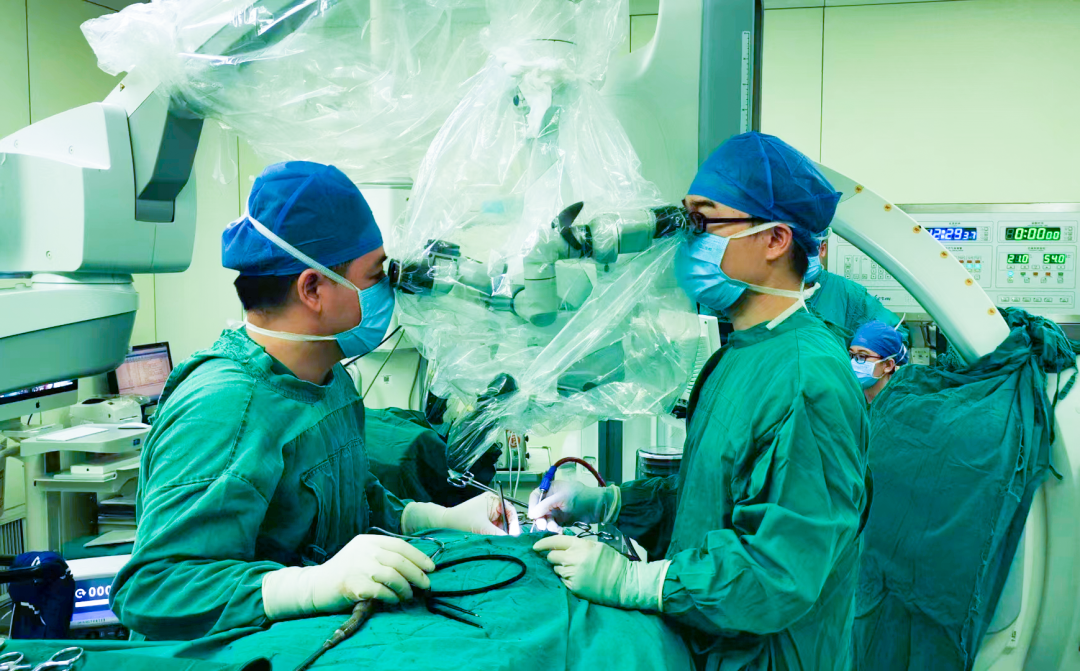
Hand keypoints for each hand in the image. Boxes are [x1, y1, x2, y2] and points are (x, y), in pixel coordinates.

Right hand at [262, 535, 435, 619]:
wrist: (316, 586)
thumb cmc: (345, 572)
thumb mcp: (363, 555)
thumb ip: (383, 556)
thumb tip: (416, 565)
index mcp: (368, 540)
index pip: (400, 545)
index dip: (418, 556)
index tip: (431, 568)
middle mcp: (364, 550)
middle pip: (399, 561)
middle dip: (417, 574)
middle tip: (426, 585)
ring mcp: (357, 566)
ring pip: (392, 576)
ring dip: (405, 588)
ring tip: (408, 596)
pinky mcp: (353, 584)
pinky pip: (380, 591)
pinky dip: (391, 597)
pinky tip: (394, 601)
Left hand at [442, 492, 520, 535]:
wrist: (445, 523)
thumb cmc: (461, 519)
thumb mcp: (481, 526)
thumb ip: (497, 533)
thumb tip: (510, 540)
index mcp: (493, 500)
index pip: (510, 510)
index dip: (514, 523)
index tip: (515, 535)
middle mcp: (493, 505)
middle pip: (507, 519)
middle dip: (508, 530)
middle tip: (509, 542)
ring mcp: (489, 514)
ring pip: (501, 526)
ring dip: (501, 534)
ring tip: (501, 543)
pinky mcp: (485, 522)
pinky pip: (495, 529)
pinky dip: (495, 536)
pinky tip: (495, 542)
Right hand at [528, 481, 615, 531]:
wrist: (598, 507)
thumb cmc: (581, 497)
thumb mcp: (562, 498)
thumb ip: (546, 505)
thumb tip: (531, 514)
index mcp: (551, 489)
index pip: (535, 496)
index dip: (532, 506)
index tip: (533, 516)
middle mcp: (552, 499)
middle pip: (539, 509)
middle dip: (540, 518)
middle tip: (543, 526)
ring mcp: (556, 510)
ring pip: (546, 519)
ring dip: (548, 525)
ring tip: (555, 529)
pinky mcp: (562, 520)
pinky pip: (553, 525)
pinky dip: (554, 528)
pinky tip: (559, 531)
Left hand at [533, 534, 667, 610]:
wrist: (624, 582)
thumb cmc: (611, 562)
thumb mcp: (596, 546)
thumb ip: (578, 544)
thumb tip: (561, 545)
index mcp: (581, 545)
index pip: (555, 541)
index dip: (543, 543)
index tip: (535, 547)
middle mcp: (574, 558)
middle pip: (552, 556)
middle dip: (553, 557)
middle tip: (562, 559)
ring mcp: (573, 574)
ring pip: (556, 569)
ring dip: (561, 569)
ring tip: (575, 570)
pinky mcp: (574, 587)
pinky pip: (563, 581)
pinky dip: (567, 579)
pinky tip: (579, 578)